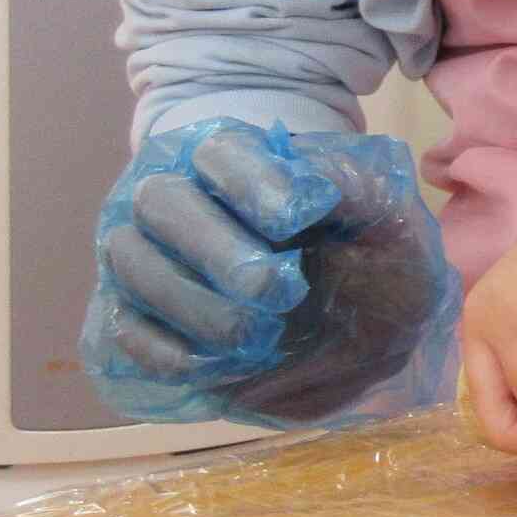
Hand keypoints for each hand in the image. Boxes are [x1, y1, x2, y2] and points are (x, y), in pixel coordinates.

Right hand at [83, 119, 459, 429]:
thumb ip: (356, 190)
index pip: (219, 151)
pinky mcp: (140, 321)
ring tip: (262, 336)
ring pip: (134, 263)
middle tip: (280, 291)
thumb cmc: (376, 260)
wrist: (371, 335)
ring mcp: (151, 259)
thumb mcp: (391, 221)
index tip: (293, 223)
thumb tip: (309, 187)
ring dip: (196, 305)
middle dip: (217, 249)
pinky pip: (125, 329)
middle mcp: (183, 200)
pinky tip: (225, 364)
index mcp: (244, 162)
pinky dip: (170, 350)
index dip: (249, 184)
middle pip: (160, 200)